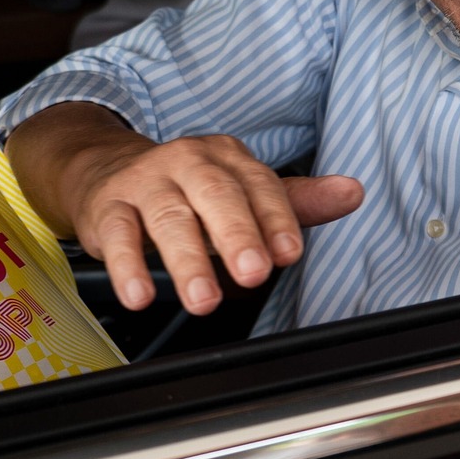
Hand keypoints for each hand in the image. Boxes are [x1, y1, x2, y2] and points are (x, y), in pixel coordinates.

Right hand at [41, 116, 363, 315]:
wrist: (107, 169)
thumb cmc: (187, 188)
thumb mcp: (242, 190)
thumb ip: (295, 201)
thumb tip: (352, 193)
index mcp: (227, 158)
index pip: (259, 186)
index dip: (276, 220)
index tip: (289, 253)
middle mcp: (187, 163)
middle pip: (215, 196)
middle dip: (236, 236)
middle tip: (253, 274)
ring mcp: (145, 183)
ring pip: (168, 219)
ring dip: (187, 261)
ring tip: (204, 299)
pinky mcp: (107, 208)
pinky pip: (117, 235)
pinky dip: (127, 266)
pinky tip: (140, 294)